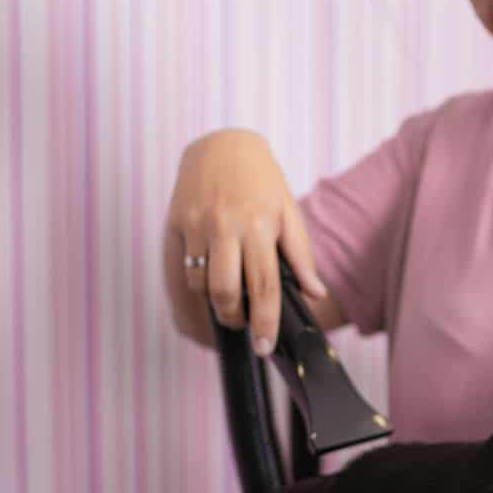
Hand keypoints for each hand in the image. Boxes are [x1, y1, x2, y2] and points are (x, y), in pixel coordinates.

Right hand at [165, 129, 327, 353]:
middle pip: (224, 293)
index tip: (264, 346)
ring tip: (228, 299)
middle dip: (234, 319)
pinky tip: (208, 283)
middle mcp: (226, 225)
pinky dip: (196, 284)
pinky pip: (183, 268)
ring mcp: (197, 224)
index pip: (264, 287)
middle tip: (242, 324)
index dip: (264, 323)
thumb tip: (316, 293)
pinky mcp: (176, 222)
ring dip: (213, 302)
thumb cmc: (262, 183)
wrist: (222, 145)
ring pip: (199, 284)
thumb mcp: (288, 213)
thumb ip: (301, 256)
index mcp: (260, 225)